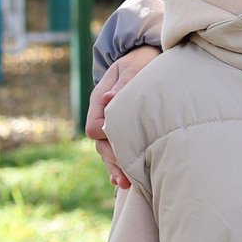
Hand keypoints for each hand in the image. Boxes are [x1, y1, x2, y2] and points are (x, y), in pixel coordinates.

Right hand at [87, 45, 160, 188]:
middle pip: (100, 143)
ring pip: (107, 149)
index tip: (122, 146)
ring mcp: (111, 123)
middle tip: (126, 177)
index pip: (96, 126)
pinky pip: (115, 149)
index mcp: (100, 99)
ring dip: (115, 166)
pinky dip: (118, 164)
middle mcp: (103, 114)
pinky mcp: (122, 129)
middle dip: (112, 159)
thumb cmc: (141, 62)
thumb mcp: (134, 68)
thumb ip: (124, 84)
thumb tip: (110, 97)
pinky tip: (122, 180)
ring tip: (125, 184)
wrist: (145, 57)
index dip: (107, 138)